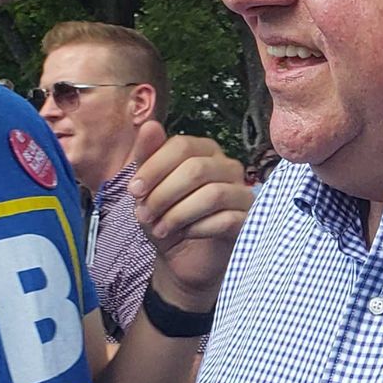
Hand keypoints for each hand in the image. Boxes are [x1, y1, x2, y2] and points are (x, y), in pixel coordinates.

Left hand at [126, 122, 252, 311]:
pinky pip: (225, 220)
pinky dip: (197, 229)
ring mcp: (242, 193)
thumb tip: (149, 124)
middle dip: (163, 194)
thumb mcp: (149, 189)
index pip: (182, 145)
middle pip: (196, 169)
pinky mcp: (248, 221)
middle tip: (144, 215)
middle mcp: (227, 167)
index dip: (154, 167)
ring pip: (211, 195)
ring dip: (177, 214)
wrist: (184, 258)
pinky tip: (185, 235)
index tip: (134, 191)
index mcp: (204, 151)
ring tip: (160, 229)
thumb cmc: (168, 217)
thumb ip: (147, 157)